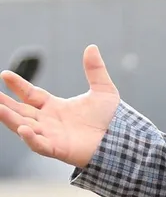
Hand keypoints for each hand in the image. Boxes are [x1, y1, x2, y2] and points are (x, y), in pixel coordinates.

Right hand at [0, 45, 120, 168]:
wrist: (123, 138)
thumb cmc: (112, 118)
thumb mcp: (103, 90)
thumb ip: (95, 70)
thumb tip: (92, 46)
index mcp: (55, 107)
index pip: (30, 94)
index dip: (17, 85)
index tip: (4, 74)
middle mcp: (48, 121)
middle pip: (20, 111)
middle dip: (4, 104)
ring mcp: (51, 136)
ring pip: (23, 127)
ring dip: (10, 119)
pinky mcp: (59, 149)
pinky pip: (40, 145)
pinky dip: (31, 138)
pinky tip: (23, 129)